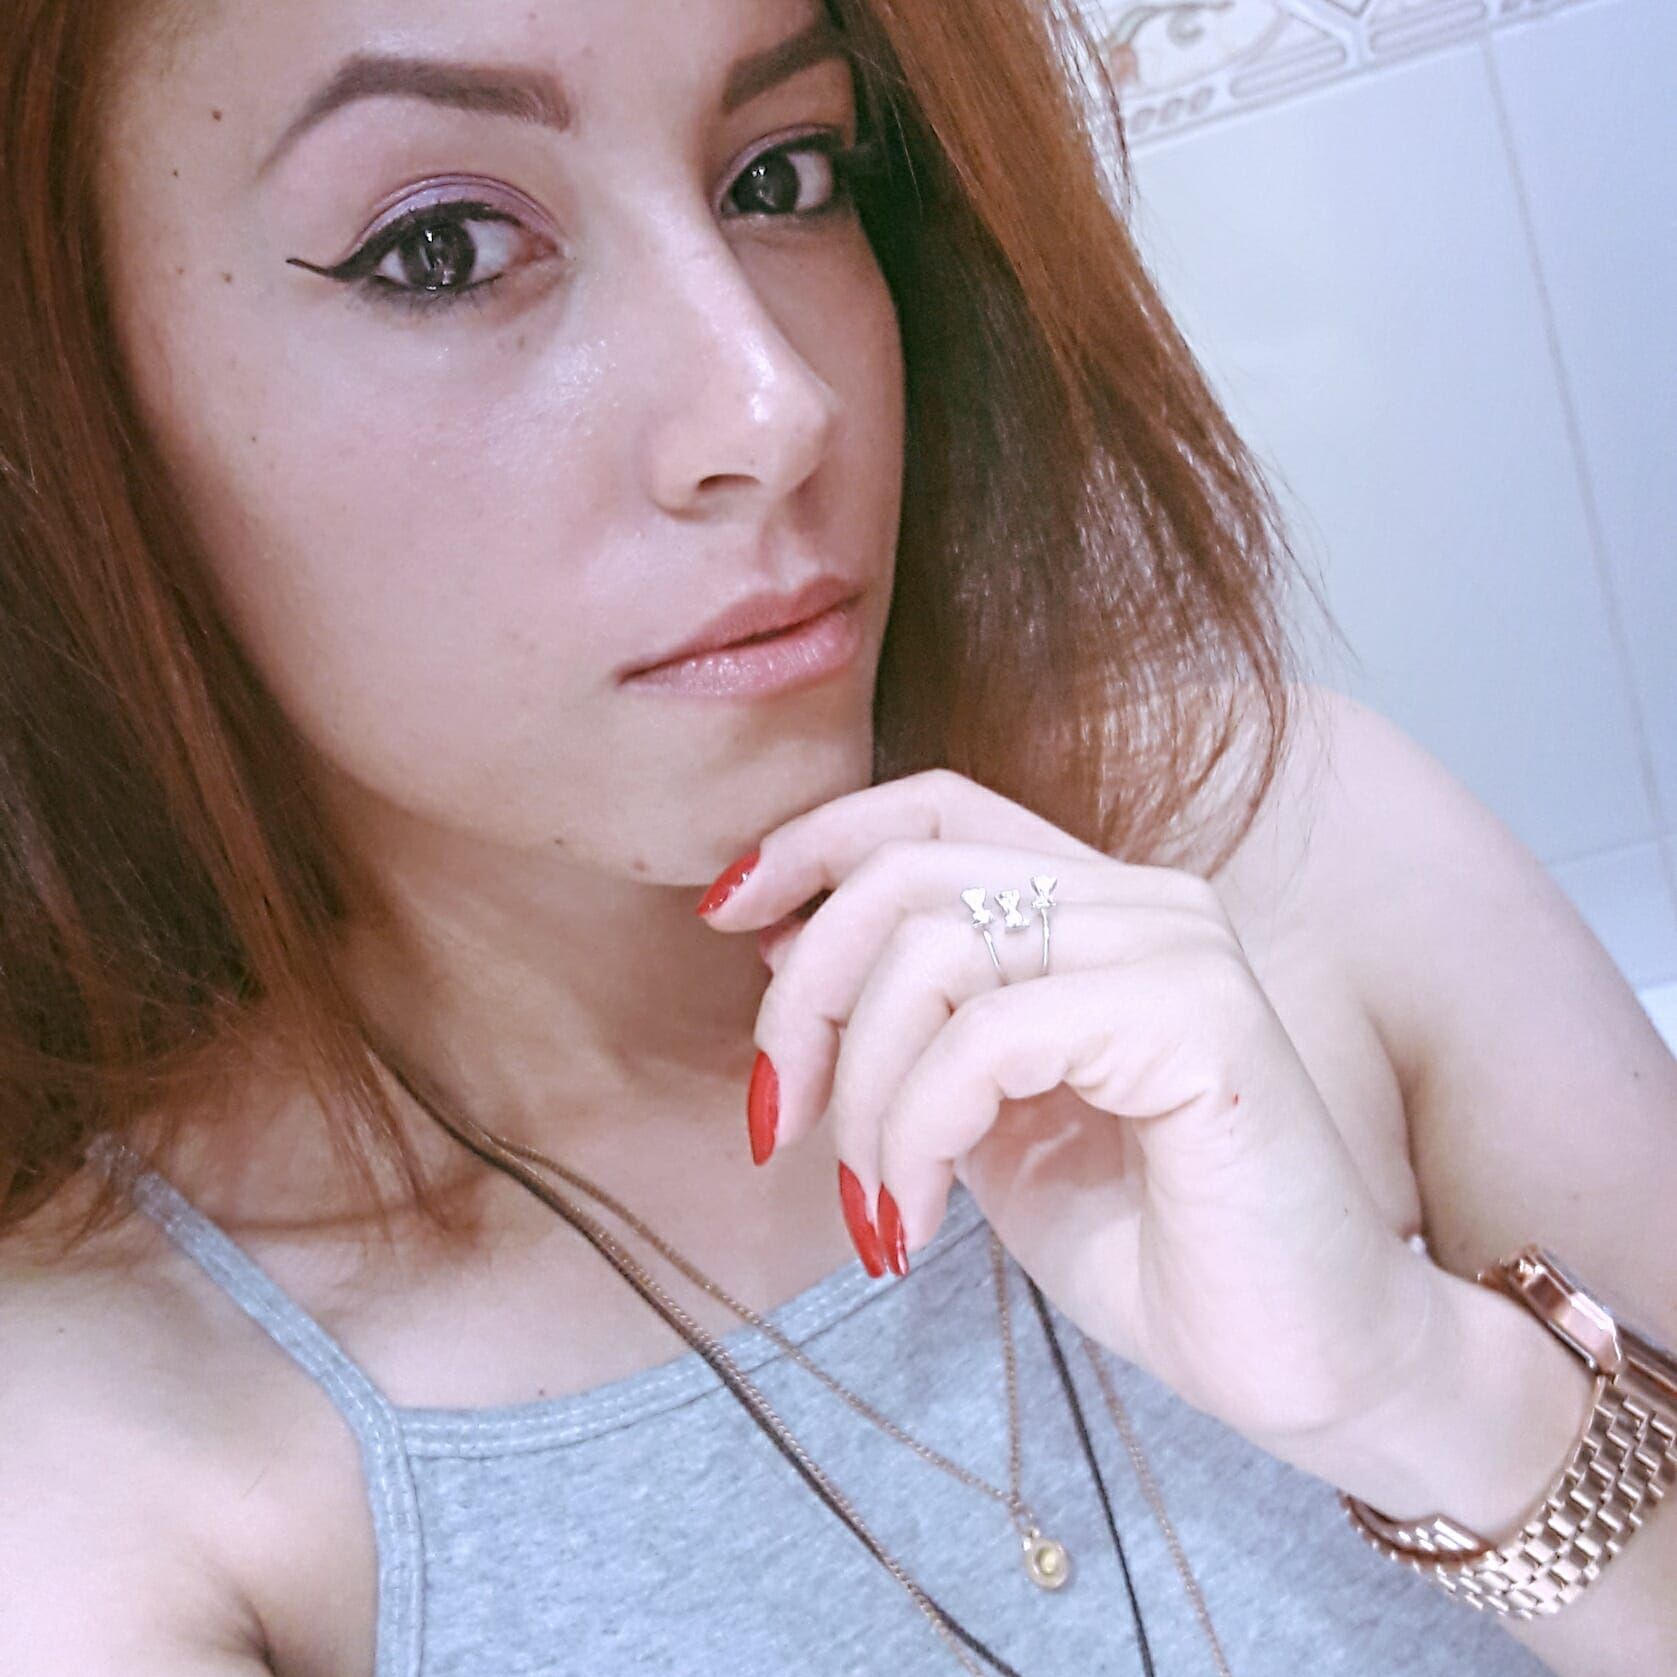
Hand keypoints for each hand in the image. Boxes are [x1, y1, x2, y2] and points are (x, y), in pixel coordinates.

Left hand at [696, 768, 1448, 1465]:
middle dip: (806, 996)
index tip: (728, 915)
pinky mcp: (1200, 1021)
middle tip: (779, 1115)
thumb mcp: (987, 1117)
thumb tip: (788, 939)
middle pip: (908, 874)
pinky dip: (920, 1131)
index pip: (934, 805)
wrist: (1303, 1362)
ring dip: (865, 1094)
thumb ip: (913, 1024)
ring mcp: (1178, 949)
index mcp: (1096, 906)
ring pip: (935, 954)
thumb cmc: (1150, 1242)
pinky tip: (919, 1220)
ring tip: (875, 1203)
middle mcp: (1142, 901)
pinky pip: (990, 1037)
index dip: (816, 839)